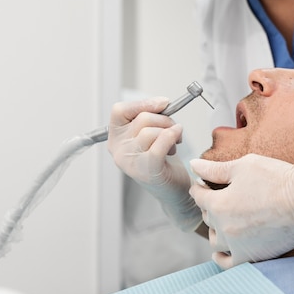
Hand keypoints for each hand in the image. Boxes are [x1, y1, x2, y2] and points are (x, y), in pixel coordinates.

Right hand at [108, 97, 201, 230]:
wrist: (174, 190)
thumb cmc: (162, 160)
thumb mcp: (150, 133)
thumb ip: (150, 117)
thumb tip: (162, 103)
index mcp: (115, 138)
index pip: (119, 110)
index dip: (142, 103)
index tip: (163, 103)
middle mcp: (118, 150)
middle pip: (141, 119)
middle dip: (165, 120)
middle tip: (173, 129)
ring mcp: (130, 162)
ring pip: (150, 130)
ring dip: (170, 131)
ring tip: (174, 143)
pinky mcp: (146, 170)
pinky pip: (159, 143)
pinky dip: (172, 136)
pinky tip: (177, 139)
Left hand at [189, 149, 293, 267]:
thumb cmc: (277, 178)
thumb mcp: (242, 166)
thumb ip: (214, 169)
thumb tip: (193, 165)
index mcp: (218, 204)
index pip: (198, 196)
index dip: (200, 187)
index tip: (204, 184)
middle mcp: (224, 227)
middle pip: (207, 217)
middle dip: (210, 206)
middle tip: (220, 198)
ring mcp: (238, 245)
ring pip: (215, 241)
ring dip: (216, 230)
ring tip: (223, 221)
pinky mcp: (253, 256)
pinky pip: (229, 264)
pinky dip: (222, 258)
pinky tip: (221, 252)